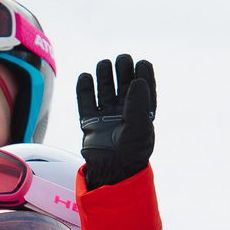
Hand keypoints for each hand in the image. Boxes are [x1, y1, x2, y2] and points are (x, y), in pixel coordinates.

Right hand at [75, 56, 156, 190]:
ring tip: (104, 64)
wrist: (111, 170)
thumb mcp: (140, 125)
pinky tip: (86, 77)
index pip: (144, 88)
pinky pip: (86, 102)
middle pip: (123, 85)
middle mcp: (124, 111)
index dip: (143, 74)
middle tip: (122, 60)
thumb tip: (136, 81)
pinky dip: (85, 89)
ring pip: (105, 90)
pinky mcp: (90, 121)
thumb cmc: (131, 151)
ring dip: (105, 76)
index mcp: (142, 112)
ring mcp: (106, 116)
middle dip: (122, 71)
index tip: (141, 63)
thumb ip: (138, 102)